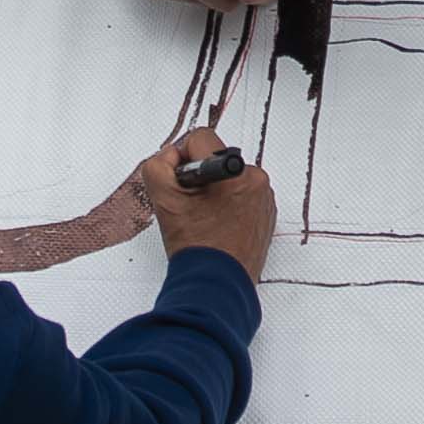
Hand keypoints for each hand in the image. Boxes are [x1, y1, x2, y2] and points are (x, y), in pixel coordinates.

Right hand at [134, 127, 276, 278]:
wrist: (217, 284)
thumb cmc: (195, 247)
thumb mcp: (163, 201)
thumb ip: (158, 166)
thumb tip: (171, 156)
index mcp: (234, 172)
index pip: (200, 139)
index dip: (181, 159)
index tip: (180, 183)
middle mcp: (255, 180)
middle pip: (216, 158)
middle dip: (200, 178)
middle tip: (191, 207)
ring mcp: (263, 198)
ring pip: (228, 178)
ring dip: (214, 193)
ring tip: (205, 220)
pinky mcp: (266, 213)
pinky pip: (242, 195)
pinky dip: (228, 206)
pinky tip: (218, 226)